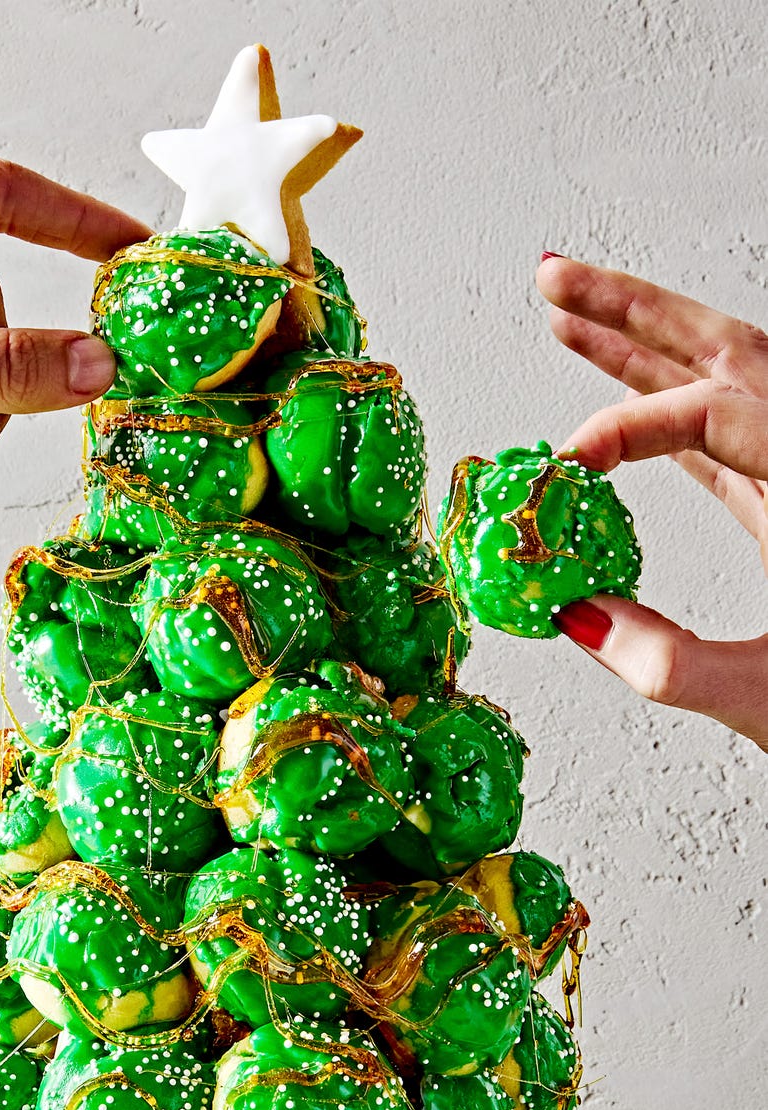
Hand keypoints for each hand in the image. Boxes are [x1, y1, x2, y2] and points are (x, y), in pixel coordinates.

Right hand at [536, 254, 767, 751]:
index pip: (713, 412)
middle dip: (630, 310)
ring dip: (641, 346)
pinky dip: (663, 410)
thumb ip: (669, 660)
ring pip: (721, 381)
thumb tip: (579, 617)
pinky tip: (621, 399)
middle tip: (555, 280)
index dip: (627, 426)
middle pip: (723, 351)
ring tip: (570, 316)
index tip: (566, 464)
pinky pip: (720, 432)